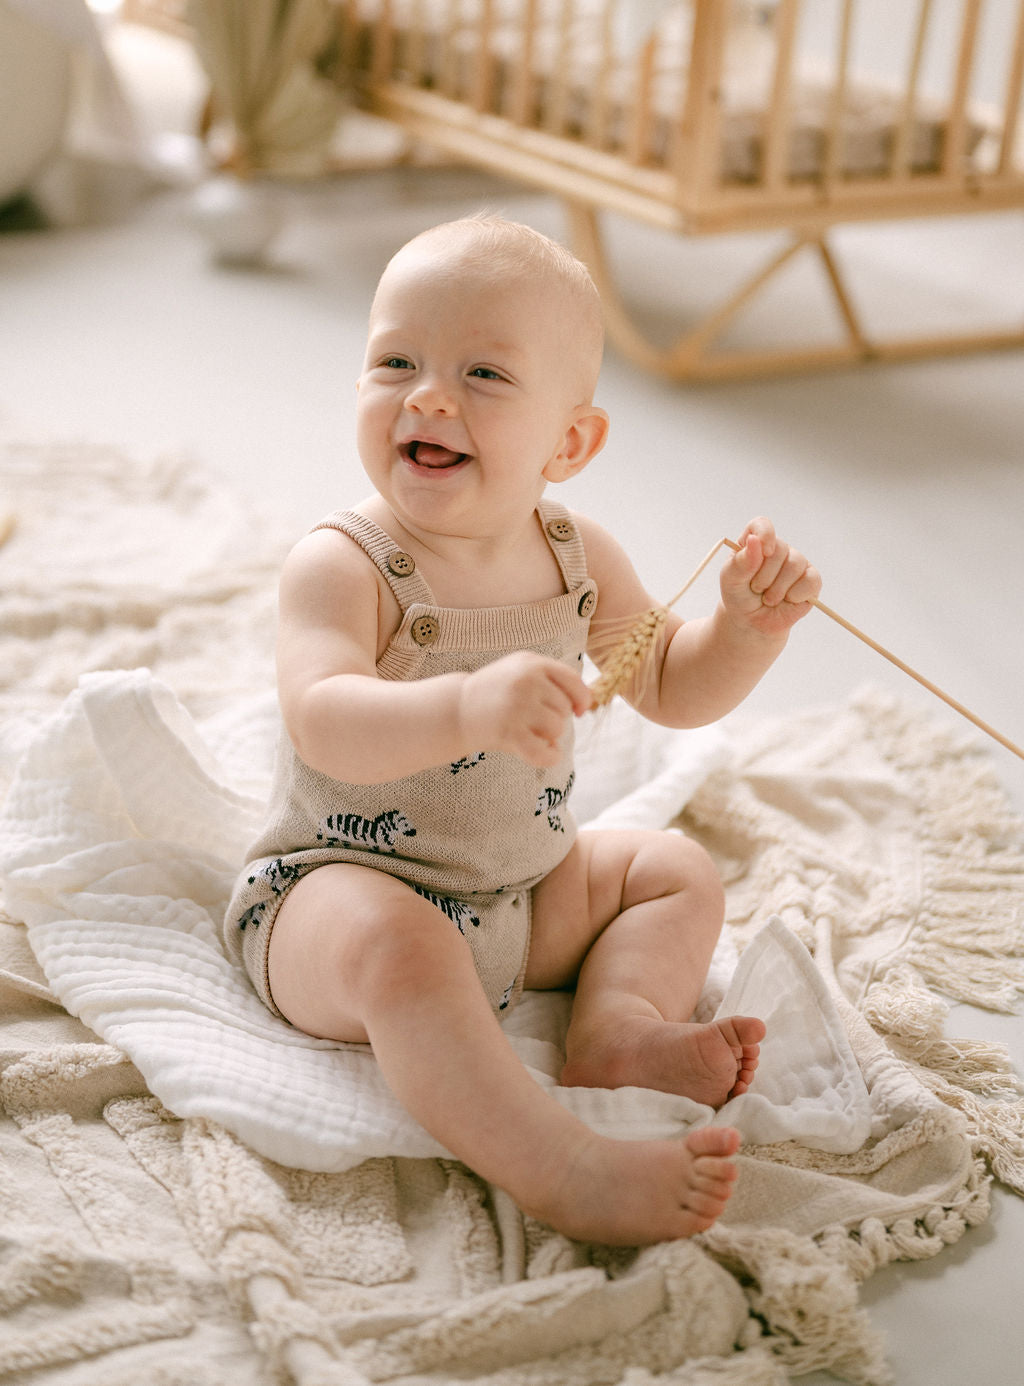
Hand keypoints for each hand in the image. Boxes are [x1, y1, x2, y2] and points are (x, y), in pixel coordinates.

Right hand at [458, 653, 592, 766]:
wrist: (456, 708)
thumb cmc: (495, 691)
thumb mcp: (521, 670)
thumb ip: (552, 679)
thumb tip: (587, 701)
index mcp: (531, 663)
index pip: (573, 681)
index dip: (582, 699)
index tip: (580, 711)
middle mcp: (526, 682)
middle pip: (565, 709)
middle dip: (556, 718)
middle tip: (535, 720)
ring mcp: (516, 707)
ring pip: (557, 729)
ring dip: (549, 736)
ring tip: (531, 731)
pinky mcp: (508, 732)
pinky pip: (544, 752)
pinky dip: (549, 756)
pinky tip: (546, 752)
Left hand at [720, 518, 820, 636]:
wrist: (751, 622)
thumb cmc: (739, 597)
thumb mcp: (731, 581)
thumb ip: (741, 562)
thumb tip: (754, 540)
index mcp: (755, 543)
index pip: (762, 524)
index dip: (765, 535)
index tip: (764, 553)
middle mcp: (778, 549)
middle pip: (779, 549)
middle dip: (764, 576)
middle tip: (756, 590)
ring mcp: (797, 563)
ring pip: (795, 565)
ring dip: (777, 589)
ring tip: (769, 598)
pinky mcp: (811, 580)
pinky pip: (810, 581)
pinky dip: (795, 595)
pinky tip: (787, 600)